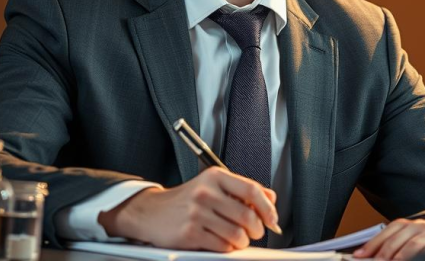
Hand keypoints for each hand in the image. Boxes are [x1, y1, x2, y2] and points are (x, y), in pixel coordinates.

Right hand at [98, 167, 278, 251]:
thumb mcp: (213, 185)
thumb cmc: (187, 199)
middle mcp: (206, 193)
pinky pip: (222, 246)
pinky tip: (224, 243)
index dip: (268, 207)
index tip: (273, 218)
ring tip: (239, 239)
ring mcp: (197, 213)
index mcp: (215, 177)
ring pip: (237, 234)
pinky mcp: (190, 233)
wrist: (151, 211)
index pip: (252, 190)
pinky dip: (228, 248)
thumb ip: (242, 189)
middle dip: (257, 229)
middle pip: (247, 215)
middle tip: (255, 232)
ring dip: (243, 241)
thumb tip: (271, 199)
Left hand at [353, 218, 424, 259]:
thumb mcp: (410, 237)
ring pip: (413, 245)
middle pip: (398, 239)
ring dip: (400, 257)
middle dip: (384, 253)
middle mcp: (420, 226)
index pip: (388, 231)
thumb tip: (367, 254)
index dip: (373, 243)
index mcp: (409, 224)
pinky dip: (420, 256)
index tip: (359, 255)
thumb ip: (393, 243)